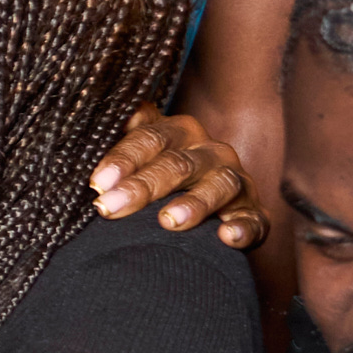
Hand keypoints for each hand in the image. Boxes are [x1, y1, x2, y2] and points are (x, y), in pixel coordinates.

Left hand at [89, 105, 268, 247]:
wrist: (206, 209)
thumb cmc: (163, 176)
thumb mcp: (144, 152)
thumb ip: (125, 136)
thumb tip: (112, 115)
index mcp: (181, 132)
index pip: (150, 138)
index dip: (123, 159)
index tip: (97, 184)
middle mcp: (212, 151)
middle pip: (178, 164)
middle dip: (143, 187)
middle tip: (110, 207)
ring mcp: (238, 181)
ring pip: (220, 185)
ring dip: (194, 203)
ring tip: (167, 221)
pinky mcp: (255, 214)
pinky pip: (253, 219)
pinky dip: (243, 228)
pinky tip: (226, 237)